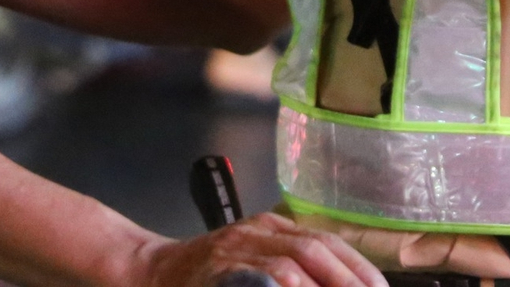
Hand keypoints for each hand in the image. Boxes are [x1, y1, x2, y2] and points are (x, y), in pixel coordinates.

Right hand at [134, 213, 383, 286]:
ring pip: (291, 262)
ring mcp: (235, 250)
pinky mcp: (220, 271)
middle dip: (350, 279)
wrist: (150, 273)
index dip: (359, 267)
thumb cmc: (207, 275)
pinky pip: (261, 278)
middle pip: (315, 249)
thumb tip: (347, 281)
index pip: (326, 241)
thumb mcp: (253, 260)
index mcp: (270, 228)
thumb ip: (291, 269)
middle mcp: (255, 233)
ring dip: (324, 283)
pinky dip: (284, 285)